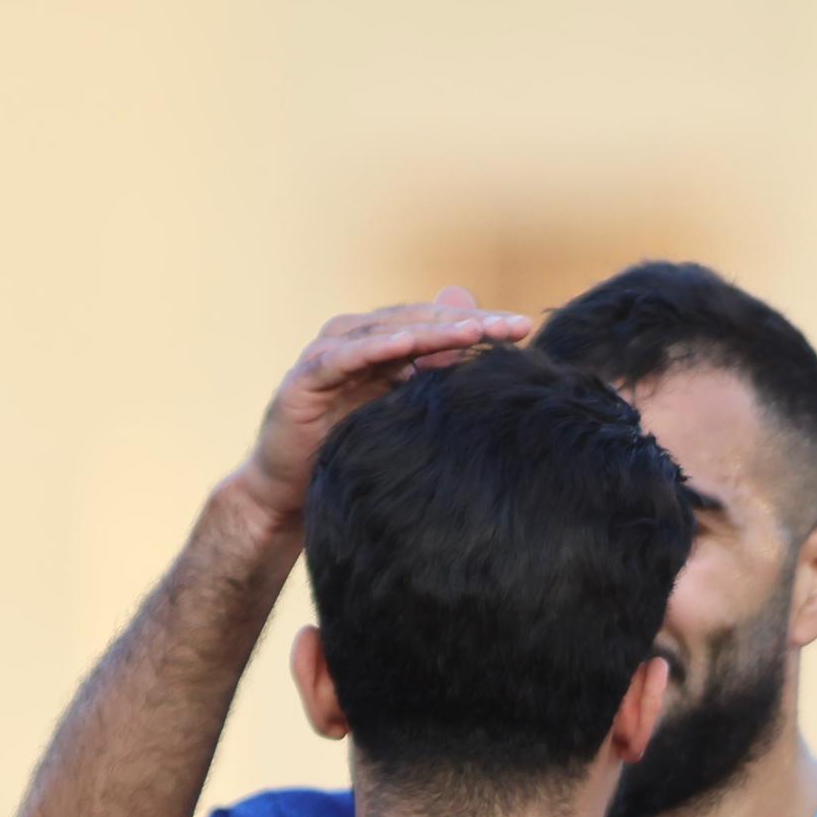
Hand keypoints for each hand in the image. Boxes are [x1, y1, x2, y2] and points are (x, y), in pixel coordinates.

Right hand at [224, 290, 536, 531]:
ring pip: (387, 332)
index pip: (437, 325)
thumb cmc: (349, 452)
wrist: (291, 494)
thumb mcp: (402, 413)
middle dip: (467, 323)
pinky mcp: (305, 378)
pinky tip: (404, 346)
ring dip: (430, 330)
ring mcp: (328, 355)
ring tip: (472, 330)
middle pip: (418, 322)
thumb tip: (482, 343)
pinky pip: (343, 358)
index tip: (525, 329)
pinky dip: (373, 348)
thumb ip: (435, 375)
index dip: (480, 324)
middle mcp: (355, 339)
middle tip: (513, 326)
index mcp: (381, 343)